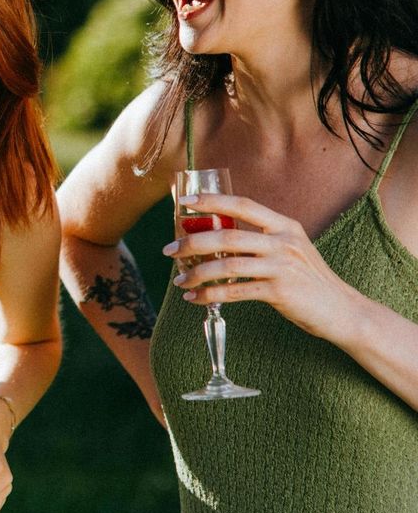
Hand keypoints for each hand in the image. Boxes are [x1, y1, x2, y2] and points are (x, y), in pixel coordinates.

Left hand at [163, 193, 357, 340]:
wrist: (342, 311)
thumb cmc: (308, 280)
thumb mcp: (289, 251)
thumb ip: (259, 241)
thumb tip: (215, 238)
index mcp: (285, 225)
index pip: (244, 204)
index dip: (213, 201)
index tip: (186, 202)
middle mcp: (284, 242)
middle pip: (228, 236)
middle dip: (192, 242)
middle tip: (169, 250)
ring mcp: (283, 266)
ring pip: (227, 264)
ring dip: (197, 273)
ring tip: (179, 280)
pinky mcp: (280, 292)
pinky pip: (235, 291)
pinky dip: (210, 294)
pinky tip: (194, 298)